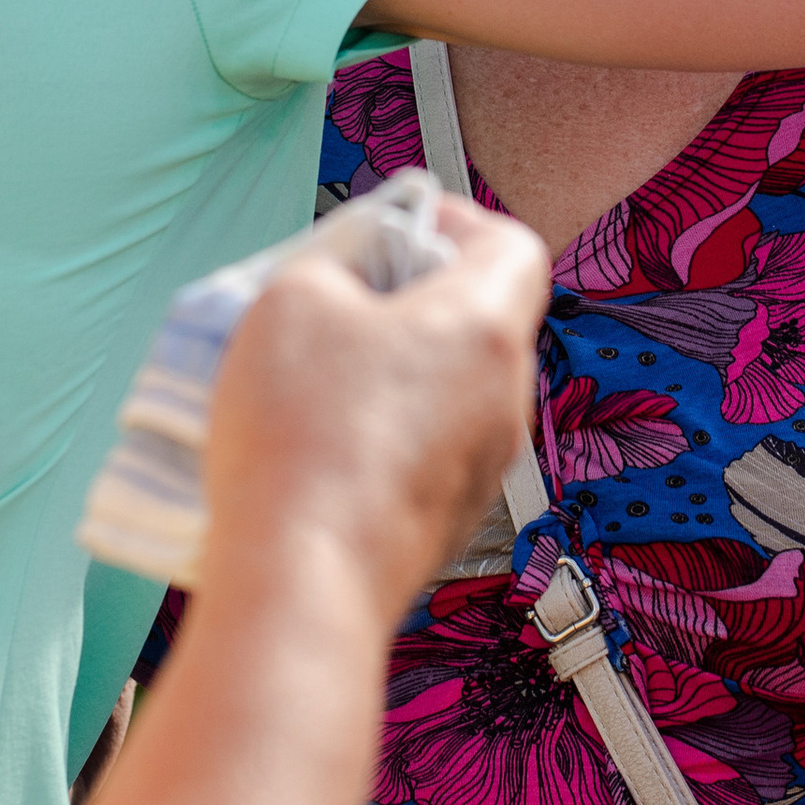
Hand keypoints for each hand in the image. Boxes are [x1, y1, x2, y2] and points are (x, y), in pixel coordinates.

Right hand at [200, 198, 547, 626]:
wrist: (302, 583)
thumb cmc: (301, 433)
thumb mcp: (291, 296)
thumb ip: (334, 258)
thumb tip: (352, 269)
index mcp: (487, 329)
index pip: (514, 246)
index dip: (454, 222)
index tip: (393, 229)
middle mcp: (506, 399)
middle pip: (480, 318)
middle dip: (411, 297)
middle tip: (338, 300)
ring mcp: (485, 469)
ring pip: (453, 388)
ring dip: (397, 370)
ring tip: (315, 377)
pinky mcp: (450, 523)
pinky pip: (431, 449)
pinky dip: (388, 433)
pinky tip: (322, 445)